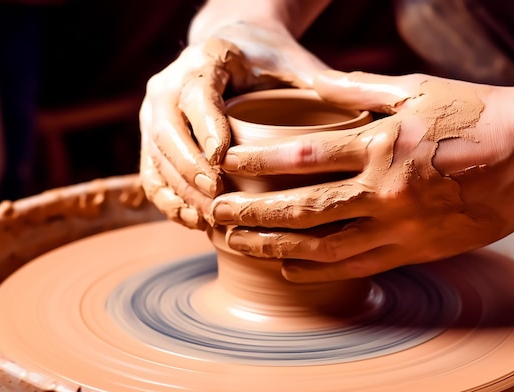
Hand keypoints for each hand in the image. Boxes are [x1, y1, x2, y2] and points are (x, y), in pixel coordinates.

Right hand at [139, 21, 328, 228]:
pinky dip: (168, 198)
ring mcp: (155, 111)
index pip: (198, 96)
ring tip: (210, 219)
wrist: (233, 48)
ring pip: (156, 156)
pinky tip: (193, 220)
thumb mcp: (295, 63)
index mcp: (206, 59)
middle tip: (220, 204)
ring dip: (181, 191)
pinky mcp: (153, 135)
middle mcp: (169, 82)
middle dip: (192, 172)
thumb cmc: (270, 59)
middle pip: (169, 132)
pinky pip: (151, 171)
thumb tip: (361, 123)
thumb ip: (320, 86)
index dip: (207, 130)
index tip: (222, 162)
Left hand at [210, 70, 513, 281]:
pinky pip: (356, 267)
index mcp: (381, 143)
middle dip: (251, 212)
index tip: (223, 165)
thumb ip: (358, 90)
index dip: (256, 162)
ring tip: (237, 245)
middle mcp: (384, 190)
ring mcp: (399, 227)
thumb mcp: (414, 90)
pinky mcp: (414, 250)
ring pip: (323, 247)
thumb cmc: (473, 112)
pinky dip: (316, 270)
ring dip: (273, 248)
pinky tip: (286, 268)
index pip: (301, 155)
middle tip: (214, 213)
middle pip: (302, 207)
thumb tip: (309, 84)